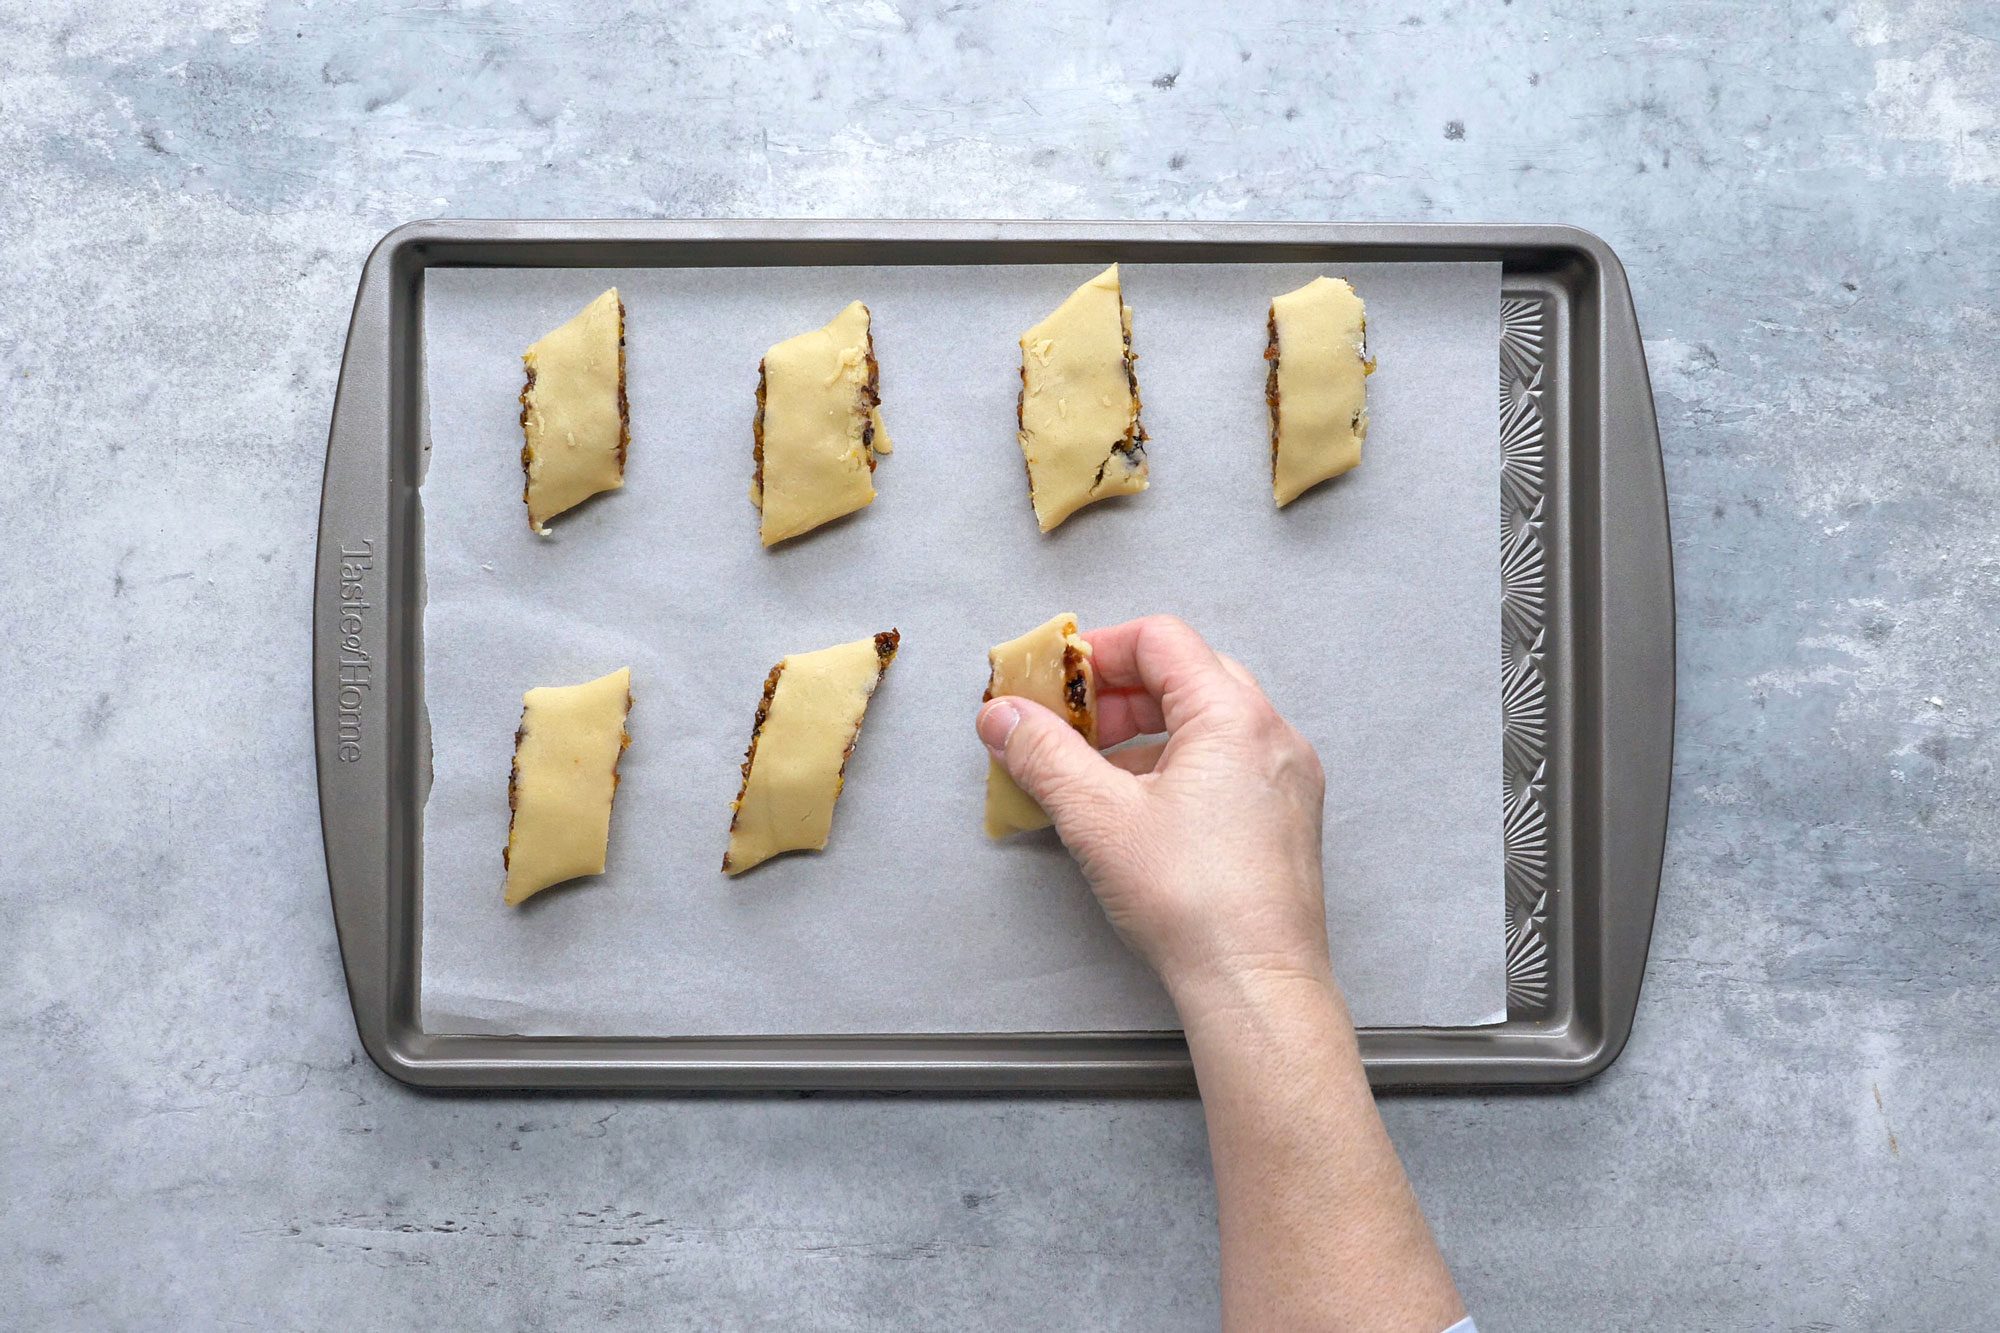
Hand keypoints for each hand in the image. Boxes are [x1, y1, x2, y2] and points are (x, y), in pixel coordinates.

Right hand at [976, 614, 1332, 1004]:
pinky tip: (1138, 808)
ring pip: (1208, 722)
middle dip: (1118, 693)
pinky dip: (1177, 765)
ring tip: (1093, 771)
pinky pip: (1228, 763)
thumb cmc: (1190, 900)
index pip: (1161, 640)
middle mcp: (1272, 735)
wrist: (1256, 983)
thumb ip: (1044, 755)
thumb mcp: (1097, 818)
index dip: (1098, 651)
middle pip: (1188, 674)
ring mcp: (1287, 777)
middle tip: (1067, 726)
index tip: (1054, 683)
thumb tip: (1001, 716)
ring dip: (1145, 731)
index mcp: (1233, 716)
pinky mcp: (1285, 818)